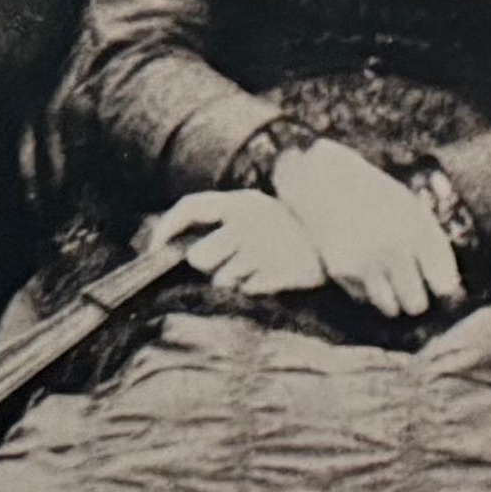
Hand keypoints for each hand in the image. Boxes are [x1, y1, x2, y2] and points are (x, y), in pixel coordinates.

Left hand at [141, 188, 328, 301]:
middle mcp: (248, 221)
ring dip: (233, 280)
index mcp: (239, 201)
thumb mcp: (255, 211)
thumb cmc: (286, 228)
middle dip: (208, 265)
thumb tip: (179, 246)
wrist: (338, 240)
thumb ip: (219, 220)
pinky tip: (270, 278)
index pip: (189, 209)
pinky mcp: (280, 272)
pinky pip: (248, 291)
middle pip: (198, 257)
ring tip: (256, 269)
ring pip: (221, 281)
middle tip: (230, 261)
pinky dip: (255, 288)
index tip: (152, 252)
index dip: (164, 229)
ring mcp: (265, 248)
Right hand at [275, 143, 462, 318]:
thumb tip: (449, 287)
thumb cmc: (378, 197)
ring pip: (390, 308)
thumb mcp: (413, 211)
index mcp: (418, 232)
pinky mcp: (342, 272)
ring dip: (392, 300)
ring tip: (388, 280)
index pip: (443, 285)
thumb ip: (433, 245)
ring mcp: (366, 264)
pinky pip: (364, 297)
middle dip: (417, 301)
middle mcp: (393, 250)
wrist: (327, 184)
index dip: (444, 289)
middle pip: (416, 305)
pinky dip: (366, 289)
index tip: (440, 287)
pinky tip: (362, 267)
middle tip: (415, 292)